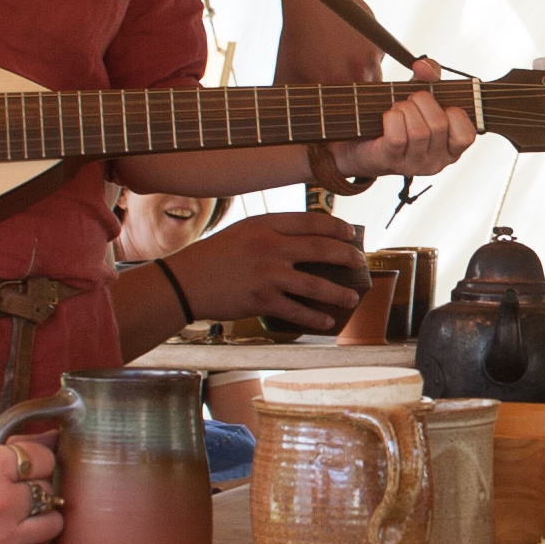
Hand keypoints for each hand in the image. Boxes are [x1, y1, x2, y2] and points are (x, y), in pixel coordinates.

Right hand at [0, 437, 63, 543]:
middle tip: (14, 503)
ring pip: (54, 524)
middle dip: (35, 496)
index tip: (27, 475)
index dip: (37, 467)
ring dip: (40, 526)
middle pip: (50, 491)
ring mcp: (1, 539)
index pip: (44, 459)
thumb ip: (3, 456)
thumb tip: (51, 439)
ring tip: (18, 527)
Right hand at [171, 210, 374, 333]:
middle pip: (320, 249)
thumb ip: (271, 233)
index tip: (350, 233)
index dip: (335, 227)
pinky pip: (297, 310)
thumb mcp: (241, 232)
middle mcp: (269, 246)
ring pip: (315, 284)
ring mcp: (267, 275)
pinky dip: (315, 318)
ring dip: (339, 292)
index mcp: (264, 224)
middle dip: (346, 255)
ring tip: (353, 298)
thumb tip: (306, 241)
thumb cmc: (212, 256)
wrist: (184, 282)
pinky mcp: (262, 300)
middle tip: (360, 262)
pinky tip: (327, 322)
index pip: (310, 221)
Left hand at [331, 60, 471, 183]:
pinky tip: (388, 115)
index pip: (466, 135)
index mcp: (451, 150)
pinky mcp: (390, 161)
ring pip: (418, 131)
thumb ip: (431, 75)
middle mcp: (437, 162)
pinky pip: (397, 137)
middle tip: (411, 99)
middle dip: (422, 101)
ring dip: (405, 109)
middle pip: (438, 125)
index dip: (454, 112)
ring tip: (398, 107)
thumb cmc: (401, 118)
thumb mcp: (422, 95)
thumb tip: (424, 66)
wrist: (363, 142)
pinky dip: (392, 118)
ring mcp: (414, 165)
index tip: (439, 105)